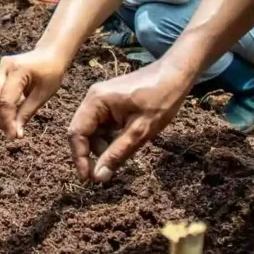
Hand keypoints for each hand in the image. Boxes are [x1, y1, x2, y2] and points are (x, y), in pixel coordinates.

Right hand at [0, 47, 69, 138]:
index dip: (8, 121)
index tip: (14, 136)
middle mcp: (3, 67)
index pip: (6, 101)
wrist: (50, 54)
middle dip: (0, 120)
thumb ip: (27, 113)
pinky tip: (6, 116)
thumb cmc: (51, 73)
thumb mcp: (43, 94)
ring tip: (9, 126)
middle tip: (11, 134)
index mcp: (17, 70)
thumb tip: (16, 133)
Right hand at [67, 59, 193, 181]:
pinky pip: (103, 124)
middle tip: (103, 174)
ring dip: (101, 147)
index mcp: (95, 101)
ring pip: (93, 130)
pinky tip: (124, 144)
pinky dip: (109, 138)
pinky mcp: (111, 102)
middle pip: (82, 132)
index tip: (88, 179)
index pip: (76, 133)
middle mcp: (93, 98)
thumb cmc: (160, 99)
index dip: (79, 158)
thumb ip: (117, 153)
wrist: (176, 74)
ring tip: (120, 157)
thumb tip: (99, 176)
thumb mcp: (139, 131)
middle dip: (90, 154)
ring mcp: (101, 99)